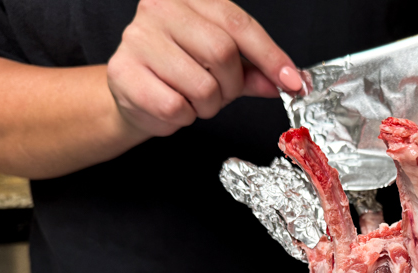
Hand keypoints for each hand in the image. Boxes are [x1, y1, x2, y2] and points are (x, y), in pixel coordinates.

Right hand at [107, 0, 303, 137]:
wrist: (133, 94)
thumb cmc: (179, 74)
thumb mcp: (222, 67)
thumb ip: (253, 72)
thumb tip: (288, 81)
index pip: (239, 24)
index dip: (270, 56)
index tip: (293, 82)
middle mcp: (159, 8)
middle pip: (222, 52)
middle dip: (231, 85)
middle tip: (222, 94)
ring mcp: (137, 38)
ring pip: (202, 85)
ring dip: (208, 105)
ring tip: (193, 99)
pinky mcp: (124, 72)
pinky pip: (176, 106)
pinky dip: (184, 116)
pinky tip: (174, 106)